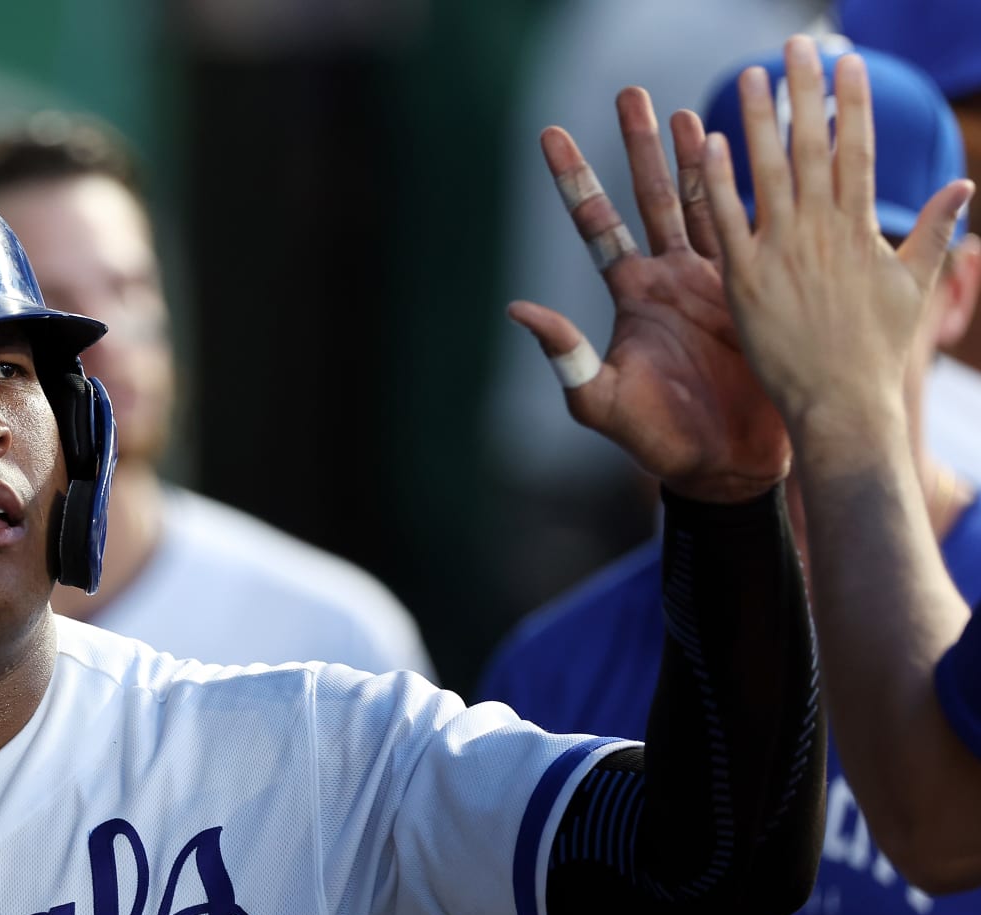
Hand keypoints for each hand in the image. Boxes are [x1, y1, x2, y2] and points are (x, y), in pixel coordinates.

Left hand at [511, 88, 790, 503]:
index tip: (550, 134)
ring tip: (681, 108)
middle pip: (647, 195)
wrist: (726, 463)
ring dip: (690, 154)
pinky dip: (740, 186)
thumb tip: (517, 307)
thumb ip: (565, 355)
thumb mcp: (601, 400)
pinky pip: (747, 225)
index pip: (596, 223)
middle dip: (636, 146)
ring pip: (699, 200)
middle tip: (627, 93)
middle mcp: (667, 277)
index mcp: (631, 295)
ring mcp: (712, 278)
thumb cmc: (659, 438)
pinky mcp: (755, 287)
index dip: (574, 180)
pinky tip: (740, 148)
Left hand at [702, 37, 974, 452]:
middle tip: (796, 46)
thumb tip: (965, 187)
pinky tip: (710, 142)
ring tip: (750, 76)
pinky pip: (729, 224)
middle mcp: (821, 235)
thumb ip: (933, 234)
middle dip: (805, 94)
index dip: (852, 105)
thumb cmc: (876, 354)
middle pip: (814, 149)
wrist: (843, 407)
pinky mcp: (744, 282)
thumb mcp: (913, 288)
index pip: (857, 153)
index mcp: (860, 231)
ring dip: (759, 122)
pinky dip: (721, 183)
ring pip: (770, 175)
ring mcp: (782, 256)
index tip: (848, 63)